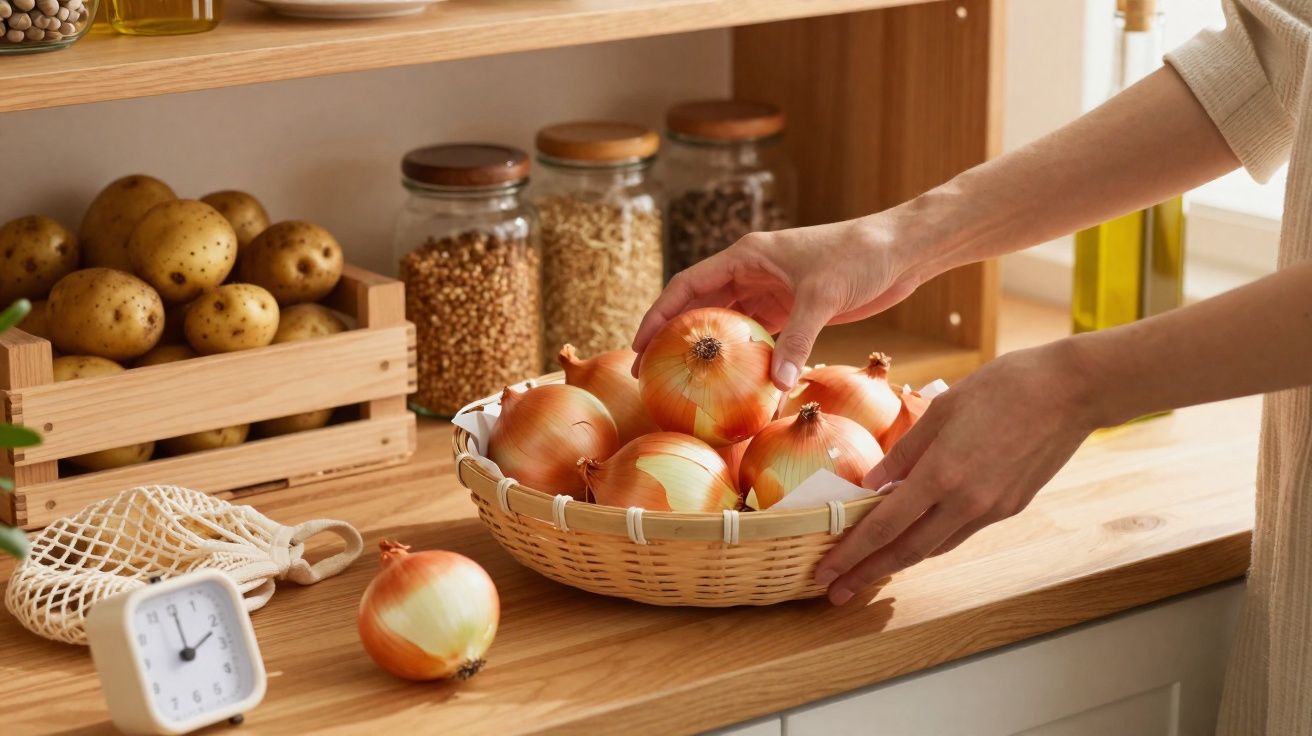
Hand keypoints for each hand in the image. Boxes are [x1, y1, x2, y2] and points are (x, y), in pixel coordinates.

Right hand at [632, 213, 930, 389]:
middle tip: (651, 375)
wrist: (900, 251)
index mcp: (747, 256)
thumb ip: (797, 340)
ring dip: (708, 351)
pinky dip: (744, 359)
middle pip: (699, 307)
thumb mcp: (822, 297)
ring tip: (683, 383)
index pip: (688, 285)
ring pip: (727, 325)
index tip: (638, 346)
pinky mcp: (791, 311)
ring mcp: (770, 292)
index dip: (658, 314)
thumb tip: (775, 386)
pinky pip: (757, 338)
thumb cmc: (859, 257)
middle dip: (673, 338)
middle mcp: (751, 273)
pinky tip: (734, 384)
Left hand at [814, 342, 1098, 604]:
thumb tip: (872, 484)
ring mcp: (992, 509)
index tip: (827, 571)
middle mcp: (966, 502)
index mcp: (942, 474)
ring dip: (898, 562)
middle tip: (836, 591)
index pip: (885, 525)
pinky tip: (913, 540)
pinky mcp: (1010, 507)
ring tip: (868, 570)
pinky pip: (960, 533)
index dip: (853, 553)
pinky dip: (931, 541)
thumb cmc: (1003, 387)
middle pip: (906, 550)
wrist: (1070, 391)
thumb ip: (904, 452)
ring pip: (935, 547)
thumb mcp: (941, 411)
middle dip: (867, 573)